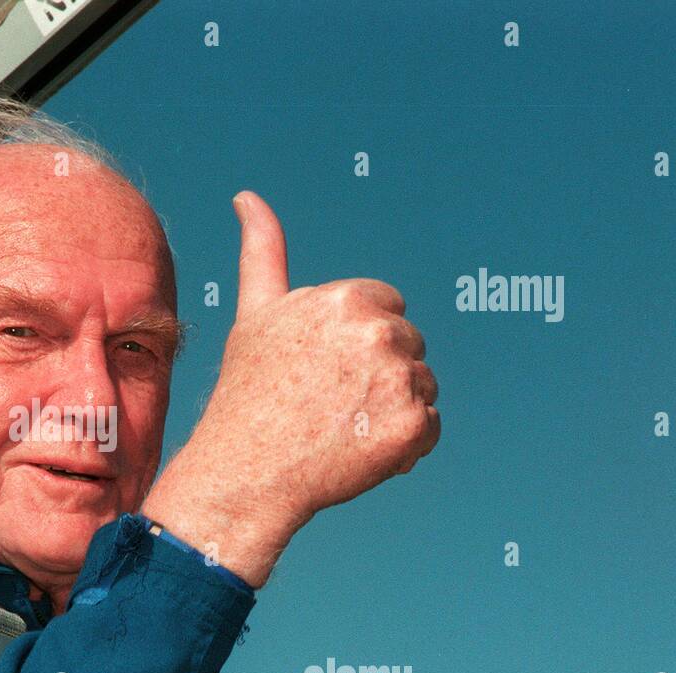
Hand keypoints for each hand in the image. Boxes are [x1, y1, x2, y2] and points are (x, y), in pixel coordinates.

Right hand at [141, 191, 439, 586]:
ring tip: (341, 429)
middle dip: (377, 373)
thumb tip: (248, 196)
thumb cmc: (247, 393)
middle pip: (408, 345)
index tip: (320, 369)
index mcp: (347, 298)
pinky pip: (430, 429)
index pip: (388, 307)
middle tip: (326, 403)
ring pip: (422, 386)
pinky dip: (404, 446)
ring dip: (392, 409)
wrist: (245, 473)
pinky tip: (359, 452)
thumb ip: (264, 250)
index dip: (354, 342)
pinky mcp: (413, 427)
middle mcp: (378, 332)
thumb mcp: (256, 314)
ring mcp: (399, 380)